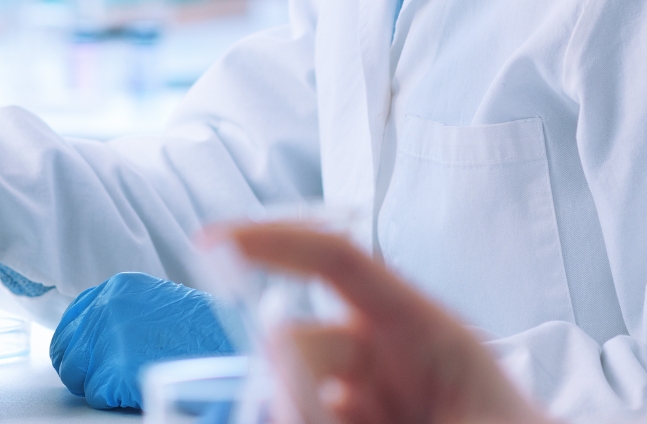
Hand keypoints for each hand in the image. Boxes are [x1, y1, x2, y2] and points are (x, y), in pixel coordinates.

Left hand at [49, 272, 235, 409]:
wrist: (230, 350)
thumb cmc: (204, 331)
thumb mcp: (159, 303)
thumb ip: (126, 311)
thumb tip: (97, 332)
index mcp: (119, 287)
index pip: (74, 314)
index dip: (75, 338)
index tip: (76, 351)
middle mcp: (108, 307)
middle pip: (67, 345)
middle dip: (80, 364)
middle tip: (97, 376)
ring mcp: (109, 338)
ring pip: (76, 372)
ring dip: (96, 381)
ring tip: (124, 381)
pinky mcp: (115, 370)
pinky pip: (96, 394)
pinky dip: (113, 398)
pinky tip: (135, 389)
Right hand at [218, 222, 548, 423]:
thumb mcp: (436, 393)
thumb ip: (338, 395)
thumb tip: (275, 358)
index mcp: (422, 325)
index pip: (336, 260)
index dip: (273, 241)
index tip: (210, 240)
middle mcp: (391, 354)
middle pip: (300, 342)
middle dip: (283, 377)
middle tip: (310, 408)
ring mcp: (375, 394)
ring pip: (295, 390)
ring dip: (294, 407)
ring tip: (350, 417)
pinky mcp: (360, 417)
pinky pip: (308, 411)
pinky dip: (305, 416)